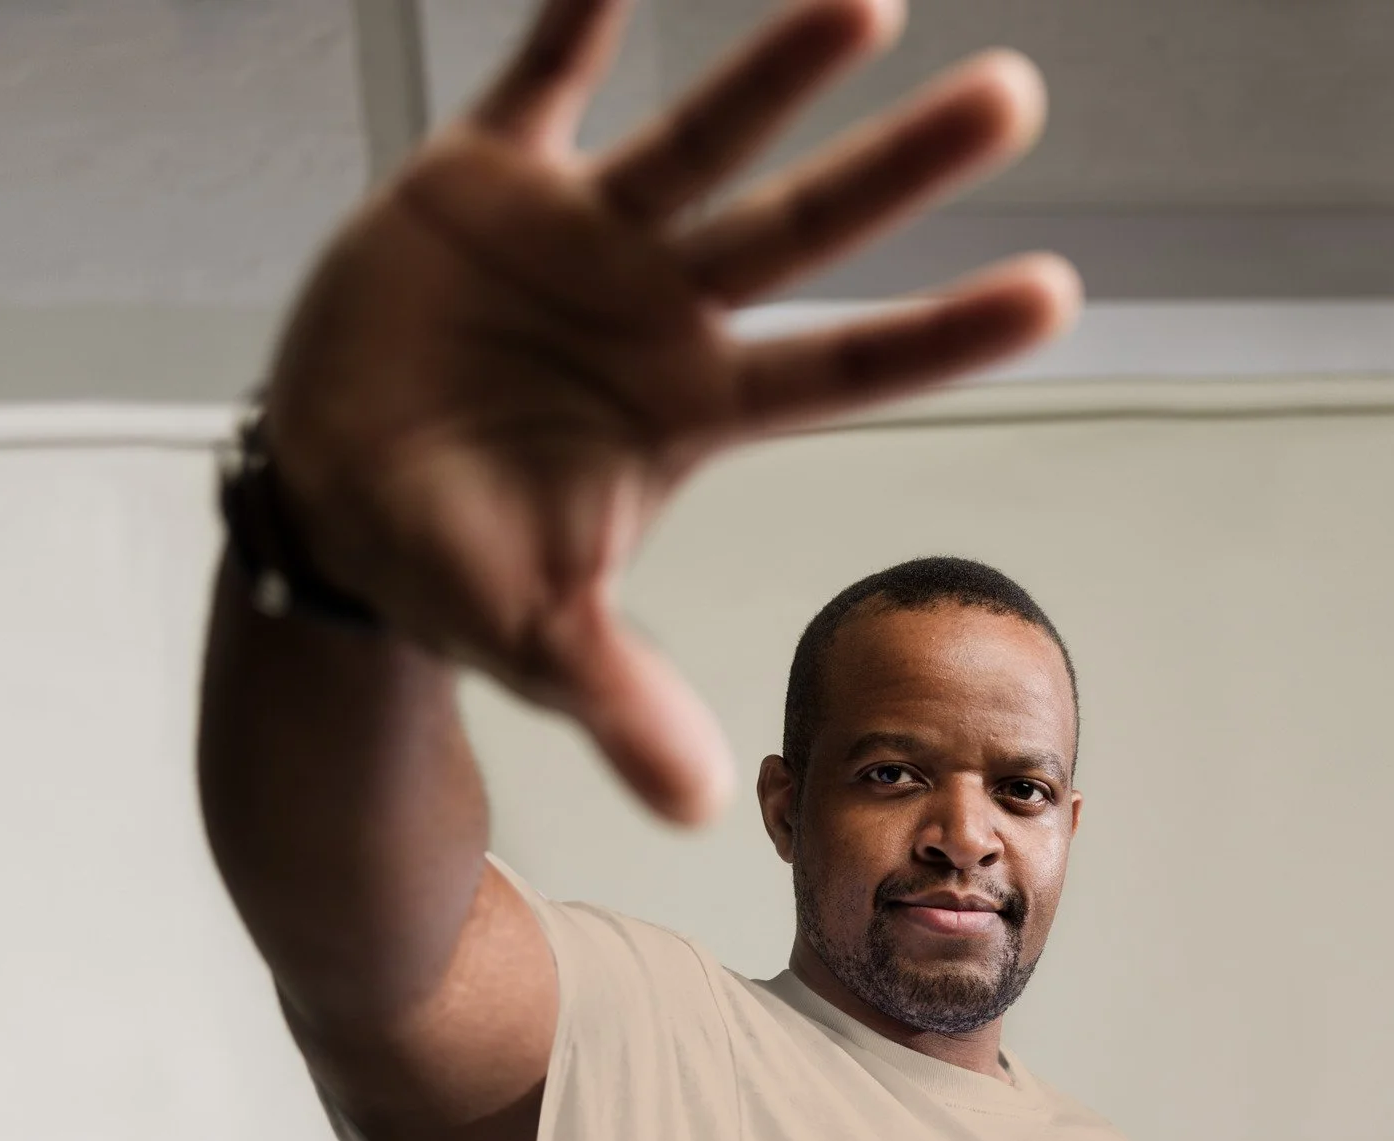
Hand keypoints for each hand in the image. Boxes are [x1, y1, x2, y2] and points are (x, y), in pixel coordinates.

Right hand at [261, 0, 1079, 824]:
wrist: (335, 500)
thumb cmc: (453, 569)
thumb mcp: (536, 640)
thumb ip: (620, 700)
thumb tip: (699, 808)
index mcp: (689, 412)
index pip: (841, 372)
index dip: (941, 337)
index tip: (1057, 295)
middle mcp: (657, 313)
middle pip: (800, 234)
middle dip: (899, 171)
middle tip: (1017, 101)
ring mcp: (578, 240)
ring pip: (697, 139)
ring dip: (776, 71)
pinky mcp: (481, 182)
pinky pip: (539, 78)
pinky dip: (577, 16)